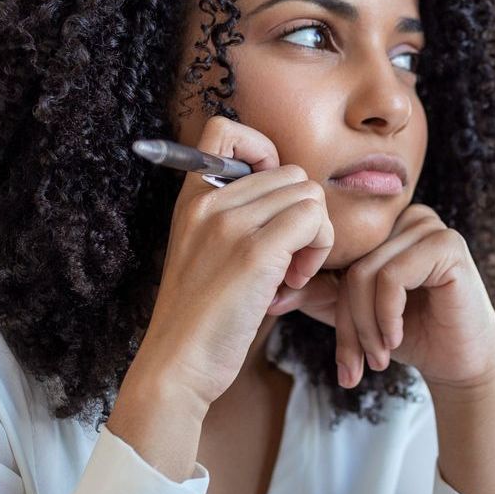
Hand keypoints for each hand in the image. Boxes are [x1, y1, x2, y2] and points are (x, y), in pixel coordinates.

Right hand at [134, 115, 334, 411]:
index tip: (270, 205)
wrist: (176, 364)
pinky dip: (317, 251)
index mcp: (191, 198)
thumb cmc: (199, 321)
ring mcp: (230, 223)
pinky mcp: (255, 251)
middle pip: (289, 173)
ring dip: (314, 236)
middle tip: (287, 261)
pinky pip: (313, 220)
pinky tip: (292, 283)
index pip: (226, 129)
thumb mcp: (205, 256)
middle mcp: (208, 201)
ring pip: (309, 194)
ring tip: (289, 275)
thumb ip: (236, 223)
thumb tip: (294, 206)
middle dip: (301, 216)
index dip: (262, 153)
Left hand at [266, 203, 494, 390]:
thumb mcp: (353, 315)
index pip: (332, 256)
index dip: (321, 301)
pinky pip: (392, 277)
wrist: (462, 361)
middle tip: (353, 367)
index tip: (329, 351)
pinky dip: (387, 316)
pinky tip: (396, 340)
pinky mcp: (447, 245)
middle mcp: (404, 217)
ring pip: (365, 273)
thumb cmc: (409, 335)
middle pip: (348, 265)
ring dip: (367, 327)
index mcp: (381, 226)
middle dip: (347, 324)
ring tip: (377, 358)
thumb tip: (271, 295)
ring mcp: (428, 226)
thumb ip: (317, 296)